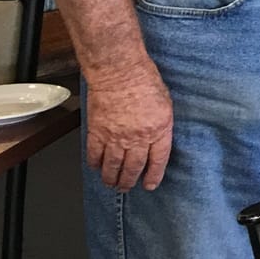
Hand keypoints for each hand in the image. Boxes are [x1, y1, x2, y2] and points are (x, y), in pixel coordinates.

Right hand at [84, 59, 174, 190]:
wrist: (119, 71)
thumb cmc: (144, 80)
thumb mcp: (165, 103)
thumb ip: (161, 124)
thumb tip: (157, 139)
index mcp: (159, 129)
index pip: (158, 160)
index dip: (154, 175)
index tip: (150, 184)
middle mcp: (138, 137)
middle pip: (134, 167)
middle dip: (130, 181)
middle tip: (127, 187)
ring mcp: (116, 137)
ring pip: (113, 166)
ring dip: (112, 178)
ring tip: (112, 184)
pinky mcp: (97, 132)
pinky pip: (95, 155)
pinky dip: (95, 164)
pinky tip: (97, 168)